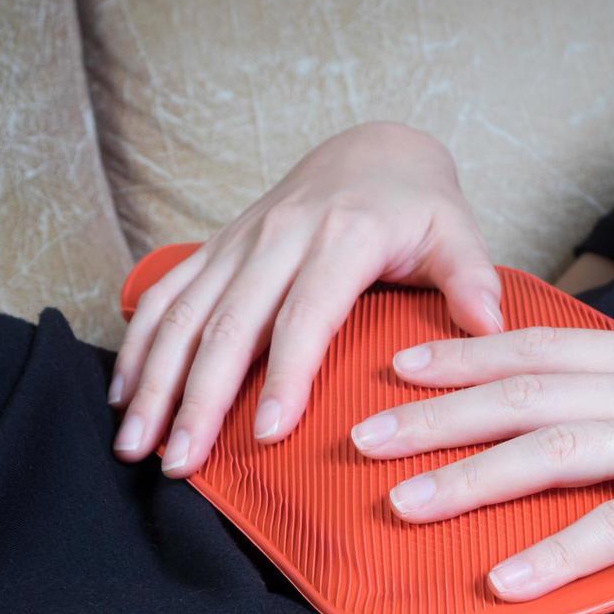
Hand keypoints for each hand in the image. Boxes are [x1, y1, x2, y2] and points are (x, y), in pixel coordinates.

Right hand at [108, 121, 502, 474]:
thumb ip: (471, 279)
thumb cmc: (417, 205)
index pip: (305, 316)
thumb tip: (490, 328)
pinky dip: (137, 346)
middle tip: (181, 464)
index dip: (285, 377)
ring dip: (154, 383)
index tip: (265, 437)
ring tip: (134, 447)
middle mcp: (278, 237)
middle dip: (199, 400)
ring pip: (181, 314)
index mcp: (342, 238)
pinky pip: (163, 296)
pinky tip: (123, 398)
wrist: (371, 149)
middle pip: (227, 326)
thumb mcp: (456, 232)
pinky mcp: (214, 249)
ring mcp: (238, 243)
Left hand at [350, 303, 613, 600]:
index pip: (538, 346)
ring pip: (553, 452)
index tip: (399, 362)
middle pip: (523, 394)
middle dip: (436, 414)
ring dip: (471, 480)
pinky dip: (557, 554)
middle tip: (364, 435)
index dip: (463, 353)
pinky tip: (502, 581)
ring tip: (403, 506)